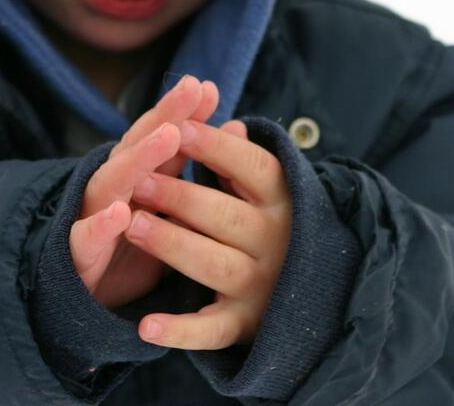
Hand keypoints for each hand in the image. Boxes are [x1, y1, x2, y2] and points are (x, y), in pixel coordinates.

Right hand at [70, 76, 219, 307]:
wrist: (87, 295)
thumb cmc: (134, 245)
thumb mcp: (169, 203)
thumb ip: (192, 163)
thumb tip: (237, 126)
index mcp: (137, 176)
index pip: (158, 135)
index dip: (180, 111)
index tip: (206, 87)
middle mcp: (113, 188)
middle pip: (136, 146)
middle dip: (163, 117)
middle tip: (190, 91)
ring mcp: (93, 215)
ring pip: (112, 181)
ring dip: (139, 159)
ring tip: (167, 137)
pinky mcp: (79, 253)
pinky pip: (86, 237)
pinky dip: (101, 225)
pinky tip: (119, 213)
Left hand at [124, 119, 290, 348]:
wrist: (319, 300)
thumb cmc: (277, 226)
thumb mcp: (269, 191)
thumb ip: (242, 162)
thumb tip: (231, 122)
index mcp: (285, 202)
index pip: (254, 167)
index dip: (216, 147)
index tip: (178, 127)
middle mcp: (278, 243)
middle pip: (228, 216)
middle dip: (181, 197)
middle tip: (139, 181)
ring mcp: (261, 286)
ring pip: (215, 265)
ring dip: (174, 245)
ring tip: (134, 225)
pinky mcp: (244, 325)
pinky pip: (210, 331)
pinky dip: (179, 331)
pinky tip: (145, 326)